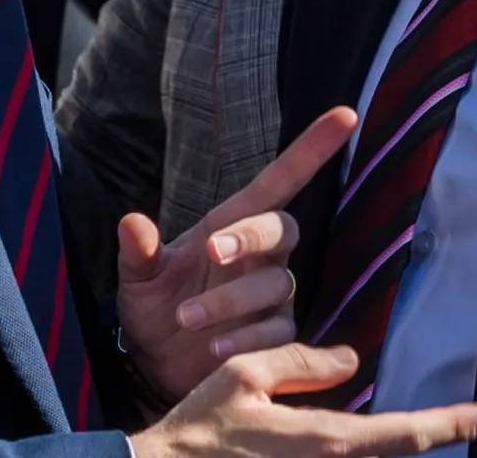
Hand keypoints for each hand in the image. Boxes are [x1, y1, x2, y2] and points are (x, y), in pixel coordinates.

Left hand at [117, 108, 358, 399]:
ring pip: (276, 285)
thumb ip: (139, 251)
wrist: (154, 362)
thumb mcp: (140, 277)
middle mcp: (261, 256)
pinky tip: (215, 346)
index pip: (281, 180)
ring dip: (232, 300)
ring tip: (188, 317)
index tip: (345, 114)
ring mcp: (273, 296)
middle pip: (284, 229)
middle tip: (211, 250)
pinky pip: (276, 332)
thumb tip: (132, 222)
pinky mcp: (276, 336)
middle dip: (252, 236)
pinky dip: (246, 337)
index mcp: (232, 224)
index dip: (313, 148)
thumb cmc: (155, 306)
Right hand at [130, 344, 476, 457]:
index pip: (403, 434)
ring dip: (397, 449)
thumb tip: (348, 361)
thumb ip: (301, 365)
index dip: (450, 423)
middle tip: (470, 421)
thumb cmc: (196, 430)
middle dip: (431, 438)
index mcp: (322, 442)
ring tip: (426, 428)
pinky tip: (369, 444)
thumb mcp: (242, 376)